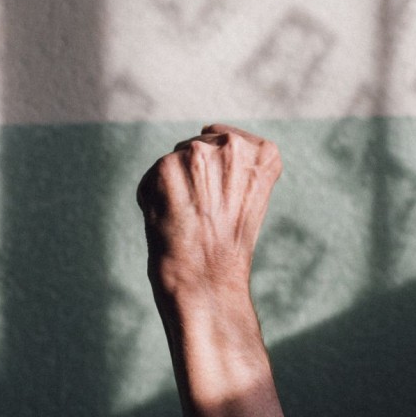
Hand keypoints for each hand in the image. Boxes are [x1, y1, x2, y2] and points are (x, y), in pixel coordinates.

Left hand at [136, 124, 281, 302]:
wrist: (207, 283)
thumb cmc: (229, 249)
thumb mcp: (250, 199)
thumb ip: (234, 165)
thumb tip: (203, 133)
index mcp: (264, 153)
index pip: (229, 141)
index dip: (219, 174)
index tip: (223, 201)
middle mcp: (232, 146)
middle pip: (198, 148)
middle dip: (194, 178)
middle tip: (204, 215)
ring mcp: (197, 153)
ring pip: (174, 163)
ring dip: (174, 189)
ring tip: (189, 220)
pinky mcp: (165, 167)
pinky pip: (151, 178)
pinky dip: (153, 199)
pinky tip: (170, 221)